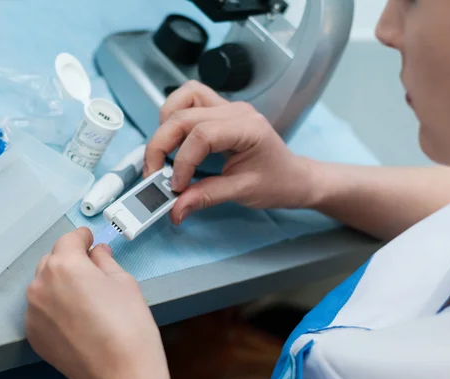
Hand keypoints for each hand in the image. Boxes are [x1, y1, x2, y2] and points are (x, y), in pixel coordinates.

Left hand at [25, 228, 170, 378]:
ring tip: (84, 298)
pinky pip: (41, 310)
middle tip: (91, 270)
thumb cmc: (128, 327)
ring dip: (60, 284)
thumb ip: (104, 260)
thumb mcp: (124, 281)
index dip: (82, 237)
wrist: (121, 372)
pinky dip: (54, 308)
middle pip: (53, 260)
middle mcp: (41, 285)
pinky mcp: (33, 334)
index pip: (69, 239)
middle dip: (70, 260)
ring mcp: (33, 312)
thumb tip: (97, 252)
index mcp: (64, 265)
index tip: (88, 239)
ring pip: (44, 285)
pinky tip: (76, 318)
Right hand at [144, 80, 317, 223]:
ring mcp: (227, 107)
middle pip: (183, 116)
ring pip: (183, 99)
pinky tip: (175, 141)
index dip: (182, 161)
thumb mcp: (243, 193)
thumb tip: (175, 209)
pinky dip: (174, 117)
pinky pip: (189, 101)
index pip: (201, 135)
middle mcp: (235, 111)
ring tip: (163, 154)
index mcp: (247, 128)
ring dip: (166, 124)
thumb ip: (206, 197)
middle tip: (154, 174)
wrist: (295, 177)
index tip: (175, 186)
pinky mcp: (220, 111)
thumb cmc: (277, 183)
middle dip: (160, 144)